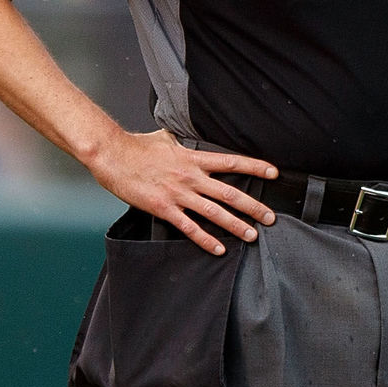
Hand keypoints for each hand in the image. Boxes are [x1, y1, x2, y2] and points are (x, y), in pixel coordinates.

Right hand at [85, 129, 277, 254]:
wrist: (114, 155)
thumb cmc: (137, 146)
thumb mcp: (166, 138)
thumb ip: (181, 142)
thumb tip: (185, 138)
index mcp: (193, 158)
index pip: (231, 162)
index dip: (255, 167)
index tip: (273, 173)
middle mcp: (191, 177)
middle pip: (230, 193)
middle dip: (253, 207)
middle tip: (270, 218)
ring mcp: (178, 194)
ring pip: (214, 213)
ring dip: (236, 226)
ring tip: (252, 236)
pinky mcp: (164, 209)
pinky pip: (189, 228)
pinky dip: (206, 240)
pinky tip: (218, 248)